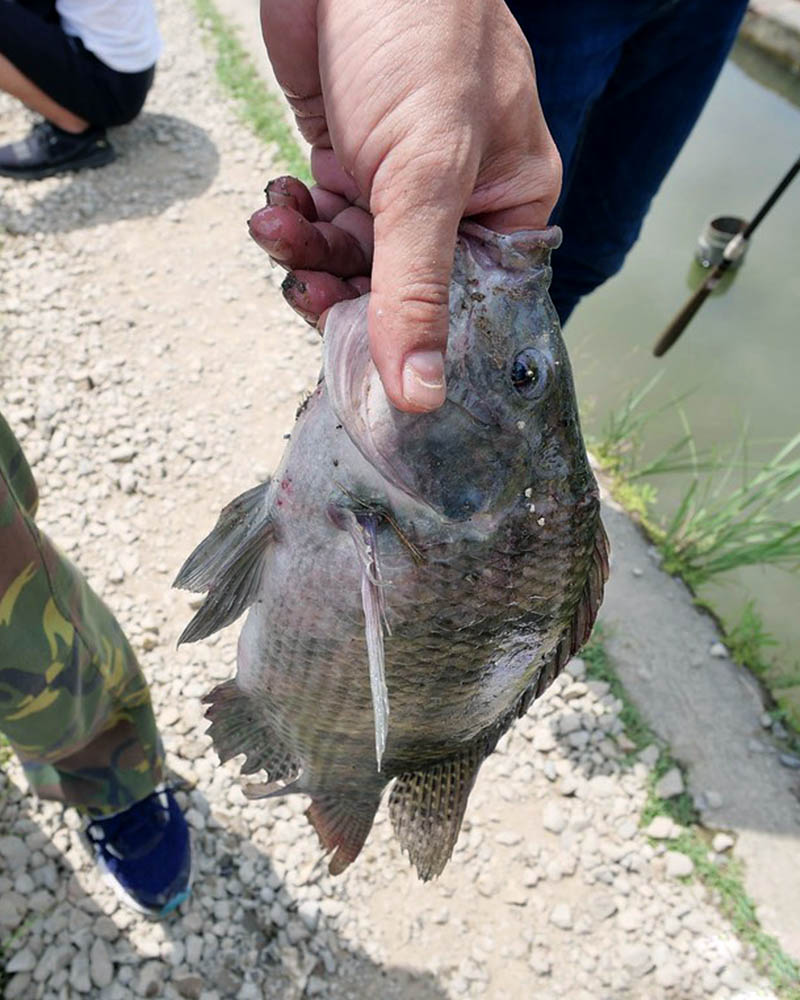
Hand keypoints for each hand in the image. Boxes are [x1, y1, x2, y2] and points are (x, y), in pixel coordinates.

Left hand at [255, 0, 560, 411]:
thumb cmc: (421, 35)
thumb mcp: (425, 176)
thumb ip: (416, 289)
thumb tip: (422, 394)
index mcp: (507, 208)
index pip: (468, 308)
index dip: (420, 343)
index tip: (371, 366)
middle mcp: (456, 204)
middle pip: (401, 292)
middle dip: (345, 292)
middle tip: (306, 285)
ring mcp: (399, 185)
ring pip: (353, 261)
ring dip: (308, 253)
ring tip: (279, 225)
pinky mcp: (349, 162)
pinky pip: (321, 223)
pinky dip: (294, 221)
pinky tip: (278, 202)